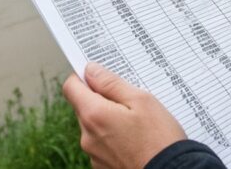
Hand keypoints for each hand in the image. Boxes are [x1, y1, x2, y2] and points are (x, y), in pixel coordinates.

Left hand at [63, 62, 186, 168]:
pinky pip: (102, 143)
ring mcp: (94, 154)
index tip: (99, 75)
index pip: (71, 87)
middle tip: (129, 100)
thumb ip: (112, 83)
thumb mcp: (141, 100)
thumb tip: (91, 71)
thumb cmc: (159, 139)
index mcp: (94, 115)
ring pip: (94, 126)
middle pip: (84, 107)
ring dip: (109, 119)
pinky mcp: (102, 166)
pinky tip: (135, 139)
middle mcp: (87, 136)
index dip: (83, 77)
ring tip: (136, 122)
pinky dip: (114, 137)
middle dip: (102, 99)